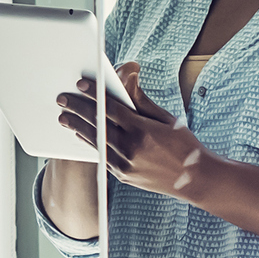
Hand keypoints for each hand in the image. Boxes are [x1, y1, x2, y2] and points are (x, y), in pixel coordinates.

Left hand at [58, 62, 212, 198]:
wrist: (196, 180)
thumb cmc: (184, 145)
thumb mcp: (167, 118)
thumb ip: (141, 100)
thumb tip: (127, 77)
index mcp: (143, 130)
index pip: (111, 108)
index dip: (93, 94)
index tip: (80, 84)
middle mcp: (131, 148)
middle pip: (97, 124)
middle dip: (77, 109)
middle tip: (62, 99)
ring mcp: (126, 164)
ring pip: (95, 141)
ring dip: (77, 127)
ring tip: (64, 116)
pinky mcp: (123, 176)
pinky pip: (101, 155)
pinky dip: (90, 143)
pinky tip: (80, 133)